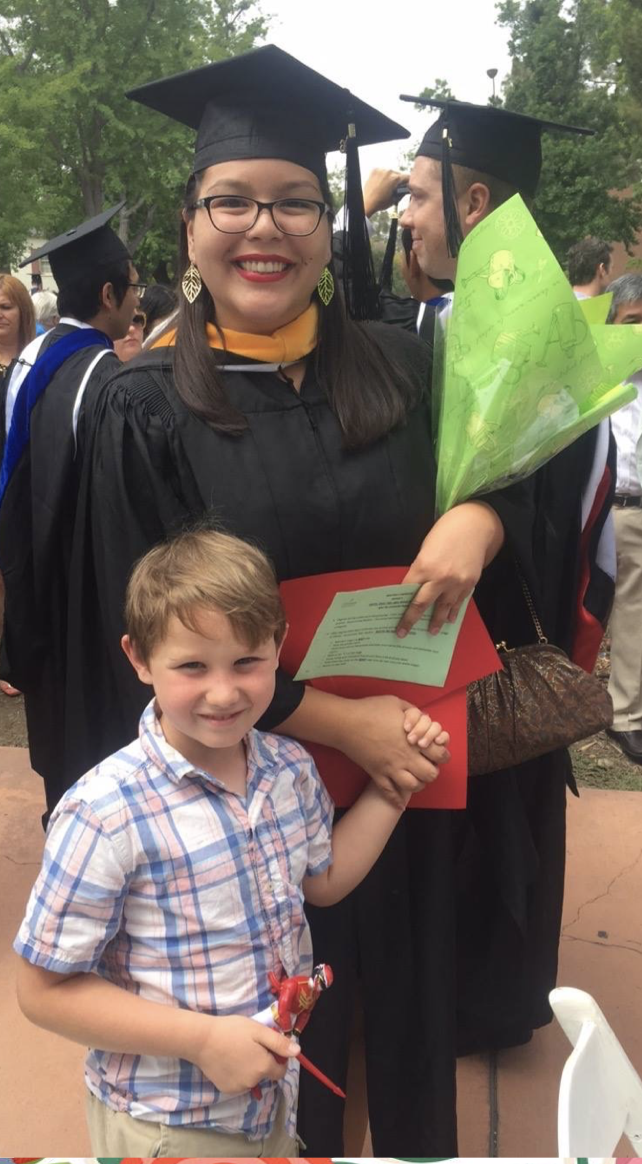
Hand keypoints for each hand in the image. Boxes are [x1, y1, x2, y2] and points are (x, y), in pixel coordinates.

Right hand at [193, 1015, 299, 1093]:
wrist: (202, 1040)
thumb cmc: (232, 1031)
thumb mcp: (258, 1031)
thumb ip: (279, 1043)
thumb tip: (298, 1052)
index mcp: (263, 1066)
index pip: (281, 1071)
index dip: (278, 1060)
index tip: (269, 1048)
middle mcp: (254, 1082)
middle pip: (265, 1075)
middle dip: (262, 1063)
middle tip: (249, 1046)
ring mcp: (239, 1088)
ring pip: (252, 1080)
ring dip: (250, 1070)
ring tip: (237, 1052)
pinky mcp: (227, 1090)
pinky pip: (239, 1084)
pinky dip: (237, 1075)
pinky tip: (228, 1062)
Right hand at [336, 695, 449, 807]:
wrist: (346, 723)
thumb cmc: (371, 710)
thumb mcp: (397, 703)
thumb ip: (413, 712)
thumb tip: (422, 718)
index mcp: (413, 740)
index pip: (440, 754)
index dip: (443, 754)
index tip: (438, 752)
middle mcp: (405, 757)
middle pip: (430, 774)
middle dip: (432, 771)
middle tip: (427, 765)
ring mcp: (390, 768)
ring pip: (412, 786)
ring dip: (417, 784)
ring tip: (415, 778)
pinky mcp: (377, 774)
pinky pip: (389, 793)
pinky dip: (396, 801)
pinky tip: (400, 804)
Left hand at [363, 167, 408, 216]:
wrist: (366, 203)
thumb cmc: (379, 203)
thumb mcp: (395, 200)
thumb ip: (402, 193)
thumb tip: (406, 189)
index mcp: (395, 178)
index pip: (407, 177)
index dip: (408, 182)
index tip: (407, 185)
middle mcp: (388, 171)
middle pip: (398, 174)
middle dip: (398, 180)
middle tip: (396, 187)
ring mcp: (381, 170)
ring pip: (390, 172)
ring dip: (391, 177)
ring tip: (388, 186)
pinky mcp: (375, 170)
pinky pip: (383, 171)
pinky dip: (384, 176)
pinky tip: (382, 183)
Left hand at [397, 502, 504, 636]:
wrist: (475, 525)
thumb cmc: (446, 532)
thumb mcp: (426, 549)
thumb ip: (421, 569)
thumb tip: (415, 587)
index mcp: (423, 566)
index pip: (407, 590)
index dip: (400, 604)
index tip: (393, 615)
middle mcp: (439, 577)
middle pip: (422, 604)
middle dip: (411, 620)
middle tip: (402, 633)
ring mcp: (456, 582)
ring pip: (444, 607)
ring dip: (437, 621)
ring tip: (432, 632)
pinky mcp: (470, 583)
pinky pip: (459, 601)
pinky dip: (454, 611)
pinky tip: (450, 619)